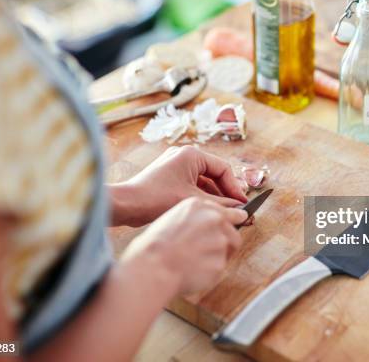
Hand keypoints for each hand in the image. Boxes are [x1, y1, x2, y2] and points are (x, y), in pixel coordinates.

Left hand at [109, 146, 247, 226]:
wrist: (125, 205)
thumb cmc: (156, 198)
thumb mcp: (193, 201)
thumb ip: (220, 205)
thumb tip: (241, 210)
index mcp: (192, 154)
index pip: (223, 169)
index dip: (235, 187)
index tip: (243, 204)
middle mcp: (184, 155)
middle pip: (214, 174)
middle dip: (225, 193)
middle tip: (236, 210)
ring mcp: (175, 166)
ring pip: (203, 181)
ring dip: (214, 197)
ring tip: (223, 214)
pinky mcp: (168, 177)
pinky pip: (191, 185)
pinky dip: (201, 197)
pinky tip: (207, 211)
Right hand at [122, 197, 247, 293]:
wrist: (153, 265)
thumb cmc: (155, 244)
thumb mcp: (174, 217)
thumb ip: (197, 217)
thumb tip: (213, 223)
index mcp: (200, 206)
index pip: (228, 211)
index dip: (234, 219)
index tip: (240, 221)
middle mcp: (214, 219)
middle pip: (233, 232)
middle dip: (225, 242)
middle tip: (206, 251)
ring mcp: (220, 241)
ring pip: (229, 250)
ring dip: (218, 255)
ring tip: (196, 260)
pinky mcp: (221, 261)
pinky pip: (219, 267)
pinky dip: (210, 271)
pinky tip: (193, 270)